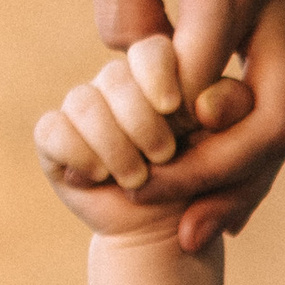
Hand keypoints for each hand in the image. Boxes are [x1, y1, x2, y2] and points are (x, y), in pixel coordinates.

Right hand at [36, 33, 253, 238]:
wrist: (168, 232)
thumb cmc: (201, 184)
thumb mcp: (230, 145)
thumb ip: (232, 110)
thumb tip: (204, 100)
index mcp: (157, 74)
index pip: (150, 51)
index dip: (160, 78)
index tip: (176, 111)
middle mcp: (115, 84)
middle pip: (115, 78)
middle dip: (142, 125)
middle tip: (164, 157)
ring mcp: (82, 108)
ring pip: (83, 103)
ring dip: (115, 147)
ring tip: (137, 179)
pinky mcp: (54, 138)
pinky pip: (52, 131)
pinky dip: (79, 155)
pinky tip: (99, 176)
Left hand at [79, 0, 284, 251]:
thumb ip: (122, 5)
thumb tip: (138, 80)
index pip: (203, 89)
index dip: (165, 141)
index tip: (122, 168)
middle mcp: (277, 2)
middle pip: (272, 126)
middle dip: (223, 186)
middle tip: (178, 227)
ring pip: (284, 123)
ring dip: (244, 185)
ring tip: (198, 232)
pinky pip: (278, 102)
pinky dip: (250, 156)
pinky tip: (219, 197)